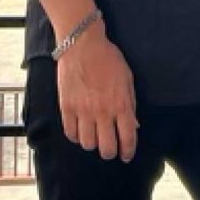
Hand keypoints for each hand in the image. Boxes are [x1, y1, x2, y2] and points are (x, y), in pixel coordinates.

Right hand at [56, 22, 138, 160]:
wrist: (82, 44)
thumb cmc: (108, 58)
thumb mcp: (127, 78)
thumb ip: (130, 103)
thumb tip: (133, 125)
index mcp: (121, 104)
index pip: (127, 138)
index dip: (128, 151)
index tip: (126, 155)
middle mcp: (102, 111)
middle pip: (106, 148)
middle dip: (110, 152)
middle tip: (110, 148)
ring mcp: (83, 111)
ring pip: (87, 144)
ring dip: (92, 143)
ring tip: (94, 136)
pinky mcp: (67, 108)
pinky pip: (71, 134)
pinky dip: (76, 136)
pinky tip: (80, 129)